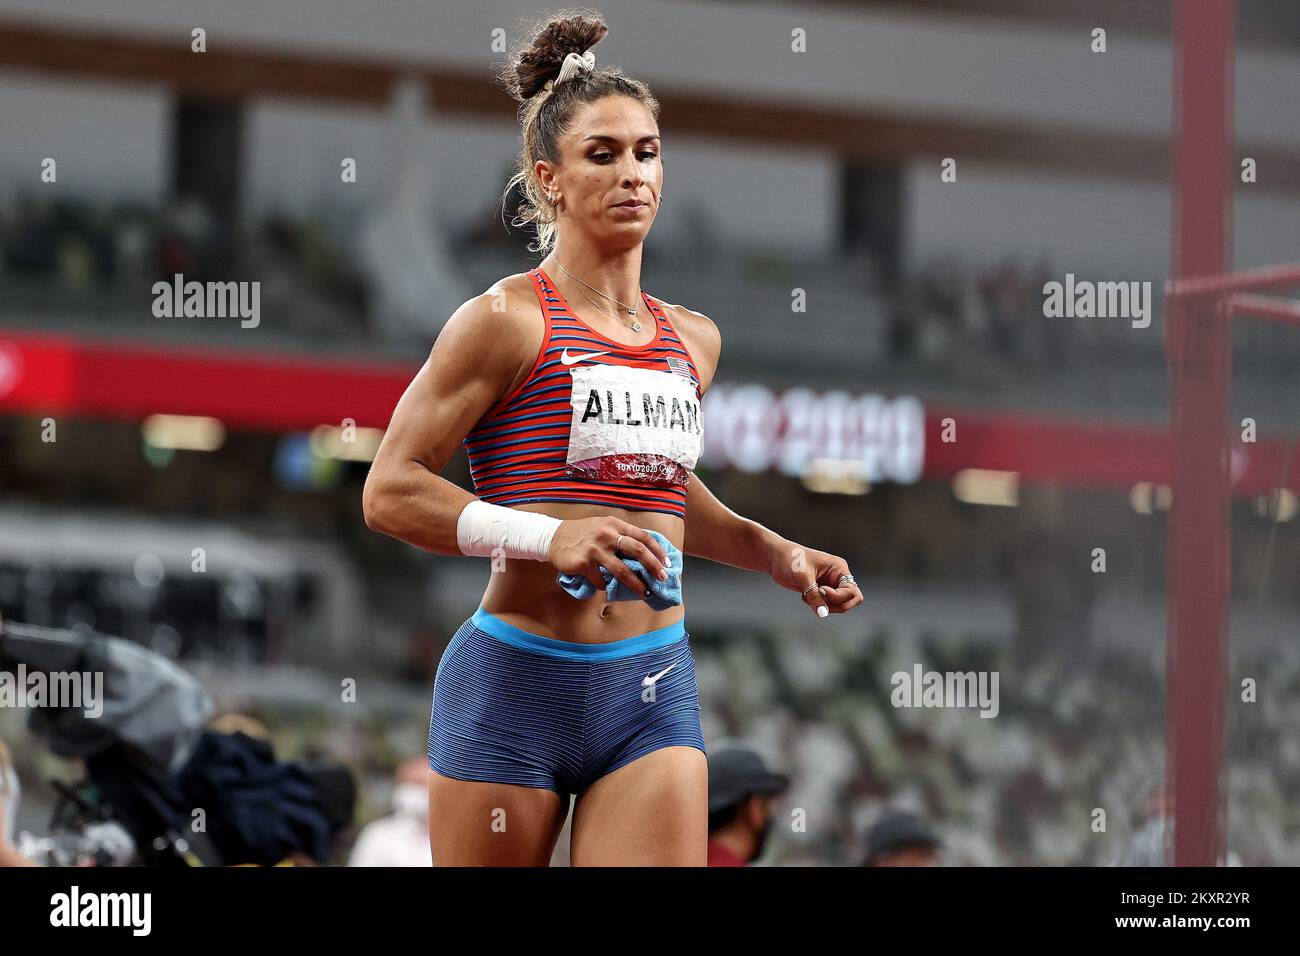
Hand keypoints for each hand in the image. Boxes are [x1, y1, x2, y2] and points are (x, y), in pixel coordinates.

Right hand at [546, 517, 670, 595]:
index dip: (657, 550)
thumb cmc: (583, 532)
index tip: (666, 562)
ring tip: (644, 592)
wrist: (553, 537)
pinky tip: (605, 586)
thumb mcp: (603, 525)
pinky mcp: (584, 564)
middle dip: (653, 566)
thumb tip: (644, 551)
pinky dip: (606, 586)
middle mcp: (606, 535)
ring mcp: (595, 550)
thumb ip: (621, 534)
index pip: (642, 536)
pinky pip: (601, 580)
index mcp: (614, 524)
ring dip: (636, 584)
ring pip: (622, 570)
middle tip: (662, 577)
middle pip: (637, 551)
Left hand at [767, 541, 862, 617]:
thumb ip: (814, 595)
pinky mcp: (820, 592)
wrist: (775, 558)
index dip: (838, 596)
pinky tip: (804, 596)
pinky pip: (826, 606)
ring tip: (807, 596)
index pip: (851, 590)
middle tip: (820, 602)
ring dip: (824, 606)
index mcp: (839, 568)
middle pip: (851, 600)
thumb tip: (823, 613)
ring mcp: (830, 585)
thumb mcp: (803, 577)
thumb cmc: (791, 560)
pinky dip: (816, 606)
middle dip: (837, 605)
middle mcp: (837, 577)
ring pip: (839, 605)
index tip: (821, 590)